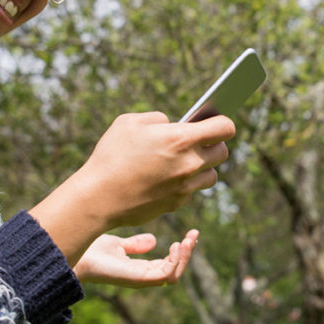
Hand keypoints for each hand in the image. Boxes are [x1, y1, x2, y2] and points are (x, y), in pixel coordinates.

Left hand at [74, 230, 199, 287]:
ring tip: (188, 240)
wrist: (76, 255)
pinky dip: (175, 262)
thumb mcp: (118, 244)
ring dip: (184, 257)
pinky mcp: (139, 278)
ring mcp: (141, 279)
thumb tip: (154, 240)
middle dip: (187, 253)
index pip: (168, 264)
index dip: (180, 251)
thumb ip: (134, 244)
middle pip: (174, 270)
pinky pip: (166, 275)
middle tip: (193, 235)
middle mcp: (143, 276)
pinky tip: (177, 246)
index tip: (188, 234)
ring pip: (173, 274)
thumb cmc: (91, 252)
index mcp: (140, 269)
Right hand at [77, 112, 235, 227]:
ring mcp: (185, 187)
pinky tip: (167, 178)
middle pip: (222, 152)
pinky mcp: (176, 204)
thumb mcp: (129, 122)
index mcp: (181, 139)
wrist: (98, 197)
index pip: (224, 128)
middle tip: (198, 141)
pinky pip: (191, 191)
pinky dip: (184, 184)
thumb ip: (157, 119)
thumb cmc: (111, 155)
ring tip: (184, 160)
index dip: (222, 122)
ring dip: (203, 167)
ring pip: (211, 176)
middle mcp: (189, 164)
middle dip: (213, 144)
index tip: (214, 121)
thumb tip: (171, 125)